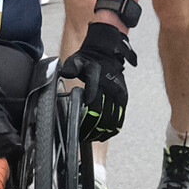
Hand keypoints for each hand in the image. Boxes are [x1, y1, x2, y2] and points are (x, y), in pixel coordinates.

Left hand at [61, 21, 132, 144]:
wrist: (106, 50)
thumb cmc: (89, 58)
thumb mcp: (77, 59)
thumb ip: (71, 67)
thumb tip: (65, 73)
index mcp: (97, 76)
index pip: (93, 98)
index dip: (88, 113)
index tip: (80, 124)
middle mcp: (110, 84)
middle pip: (104, 112)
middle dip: (94, 126)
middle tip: (84, 136)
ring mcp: (118, 91)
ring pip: (114, 116)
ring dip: (104, 130)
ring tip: (95, 138)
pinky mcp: (123, 95)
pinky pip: (121, 114)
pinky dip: (115, 126)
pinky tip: (107, 134)